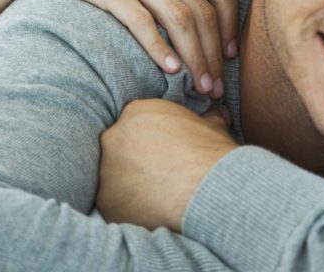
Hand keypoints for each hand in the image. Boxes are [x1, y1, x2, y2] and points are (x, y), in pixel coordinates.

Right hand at [0, 0, 236, 97]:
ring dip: (195, 58)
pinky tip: (169, 70)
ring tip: (200, 86)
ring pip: (180, 19)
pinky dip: (159, 47)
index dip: (232, 24)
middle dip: (216, 52)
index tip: (232, 55)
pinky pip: (143, 21)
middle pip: (204, 10)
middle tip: (217, 86)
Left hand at [96, 99, 236, 229]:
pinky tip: (149, 210)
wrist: (206, 188)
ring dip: (129, 185)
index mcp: (136, 112)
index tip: (160, 152)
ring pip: (114, 178)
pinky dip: (128, 208)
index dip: (148, 140)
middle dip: (134, 160)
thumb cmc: (209, 152)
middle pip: (119, 149)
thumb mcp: (211, 124)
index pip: (135, 124)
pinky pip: (114, 204)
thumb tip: (217, 112)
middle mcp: (114, 137)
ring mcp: (106, 170)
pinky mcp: (106, 202)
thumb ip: (206, 116)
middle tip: (156, 174)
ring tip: (155, 195)